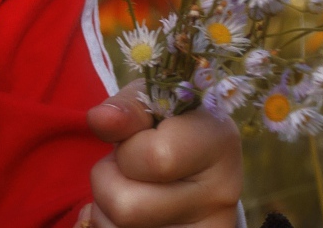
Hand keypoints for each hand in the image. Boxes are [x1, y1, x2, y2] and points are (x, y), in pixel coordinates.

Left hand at [80, 81, 242, 227]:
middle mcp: (222, 192)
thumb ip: (126, 108)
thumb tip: (99, 119)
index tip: (138, 138)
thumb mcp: (152, 105)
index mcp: (219, 141)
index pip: (154, 158)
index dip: (128, 149)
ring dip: (106, 206)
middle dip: (108, 180)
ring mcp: (211, 226)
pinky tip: (135, 213)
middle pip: (126, 206)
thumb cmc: (168, 126)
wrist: (198, 165)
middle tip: (127, 166)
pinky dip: (113, 227)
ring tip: (131, 185)